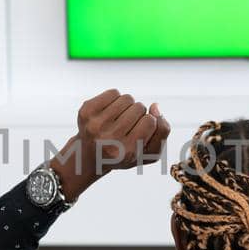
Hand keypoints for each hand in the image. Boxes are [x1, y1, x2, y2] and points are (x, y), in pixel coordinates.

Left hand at [51, 89, 171, 199]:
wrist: (89, 156)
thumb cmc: (123, 154)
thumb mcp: (149, 153)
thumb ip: (162, 132)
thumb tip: (155, 106)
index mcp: (127, 152)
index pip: (150, 121)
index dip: (149, 123)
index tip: (139, 131)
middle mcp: (109, 140)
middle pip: (139, 108)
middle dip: (138, 114)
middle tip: (127, 126)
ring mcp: (95, 125)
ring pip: (127, 98)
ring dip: (127, 106)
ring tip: (119, 119)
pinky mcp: (86, 111)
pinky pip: (113, 93)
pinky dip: (115, 99)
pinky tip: (109, 113)